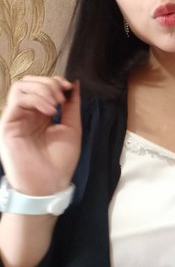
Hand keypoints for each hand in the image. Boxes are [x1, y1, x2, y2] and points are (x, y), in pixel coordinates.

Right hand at [0, 76, 81, 195]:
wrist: (49, 184)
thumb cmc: (60, 161)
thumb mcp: (71, 127)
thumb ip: (71, 106)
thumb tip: (74, 84)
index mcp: (40, 114)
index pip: (41, 86)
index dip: (56, 81)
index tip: (69, 87)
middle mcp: (26, 114)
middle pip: (30, 82)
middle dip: (49, 82)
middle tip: (62, 96)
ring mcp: (16, 118)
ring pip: (21, 87)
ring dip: (42, 89)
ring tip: (56, 103)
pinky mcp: (7, 125)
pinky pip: (17, 100)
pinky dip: (36, 99)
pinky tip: (50, 111)